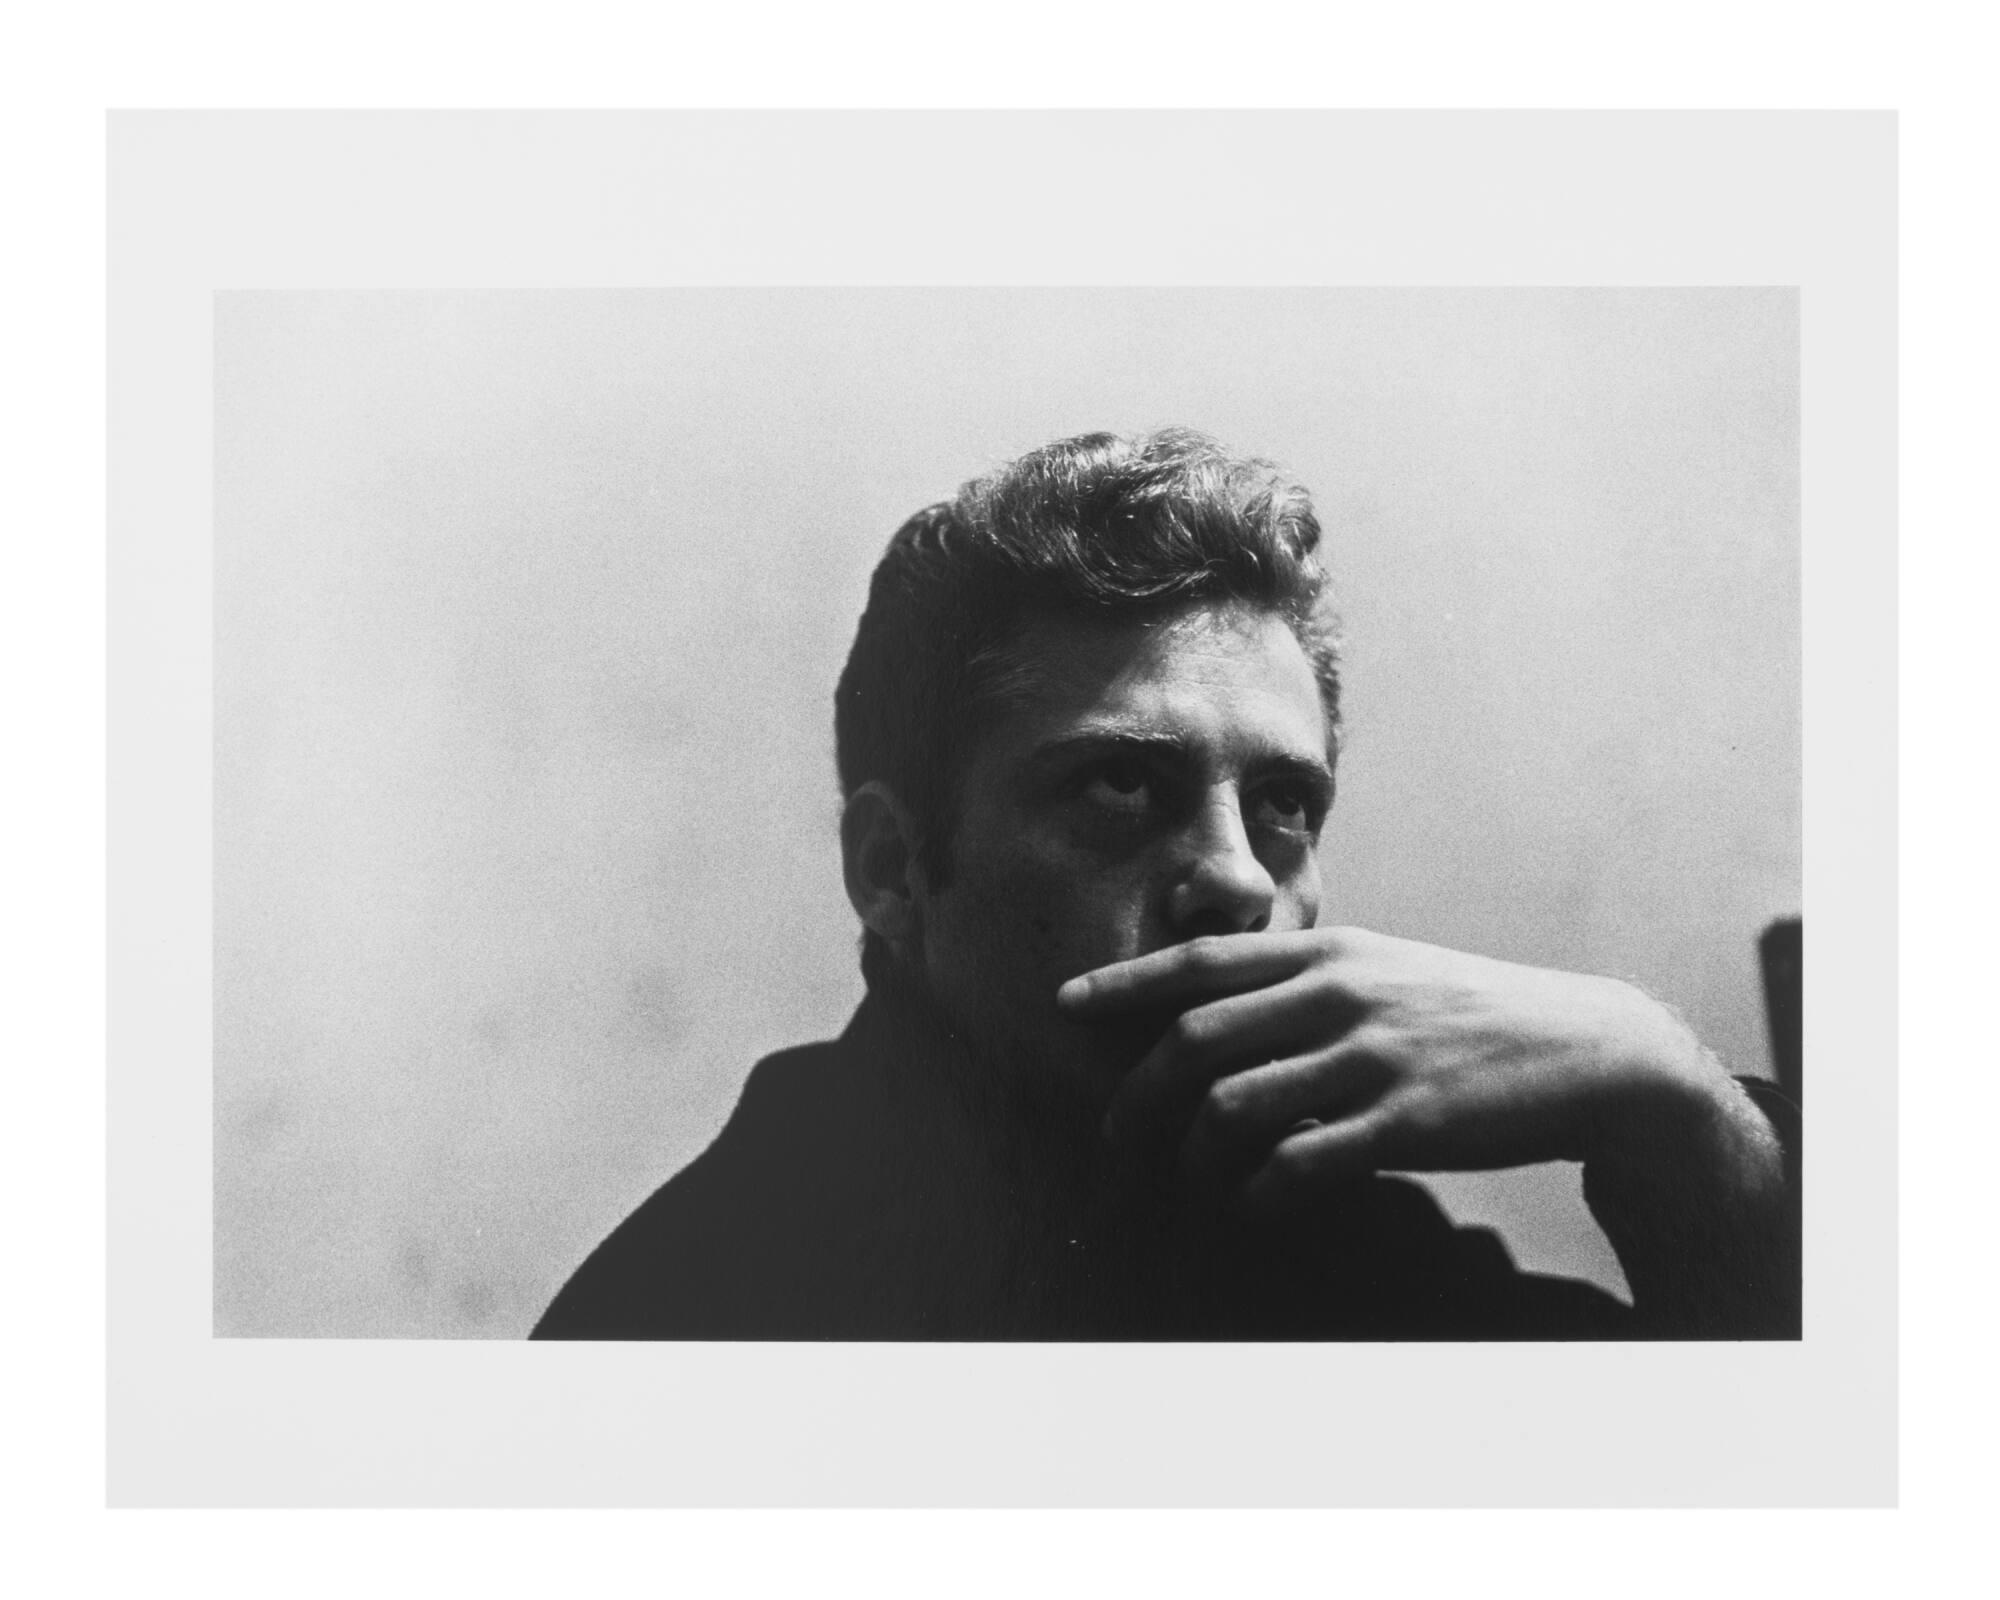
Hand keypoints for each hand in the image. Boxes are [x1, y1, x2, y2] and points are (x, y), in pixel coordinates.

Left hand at [1059, 926, 1770, 1215]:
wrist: (1587, 1049)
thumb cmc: (1470, 1013)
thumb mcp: (1387, 970)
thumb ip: (1308, 982)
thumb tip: (1219, 1011)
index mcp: (1329, 952)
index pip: (1201, 959)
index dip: (1124, 983)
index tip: (1066, 1004)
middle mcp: (1339, 994)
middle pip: (1194, 1040)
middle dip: (1137, 1095)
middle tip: (1116, 1136)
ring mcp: (1370, 1057)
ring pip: (1232, 1107)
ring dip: (1194, 1156)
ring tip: (1194, 1179)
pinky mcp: (1404, 1121)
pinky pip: (1296, 1164)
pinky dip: (1257, 1193)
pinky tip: (1254, 1205)